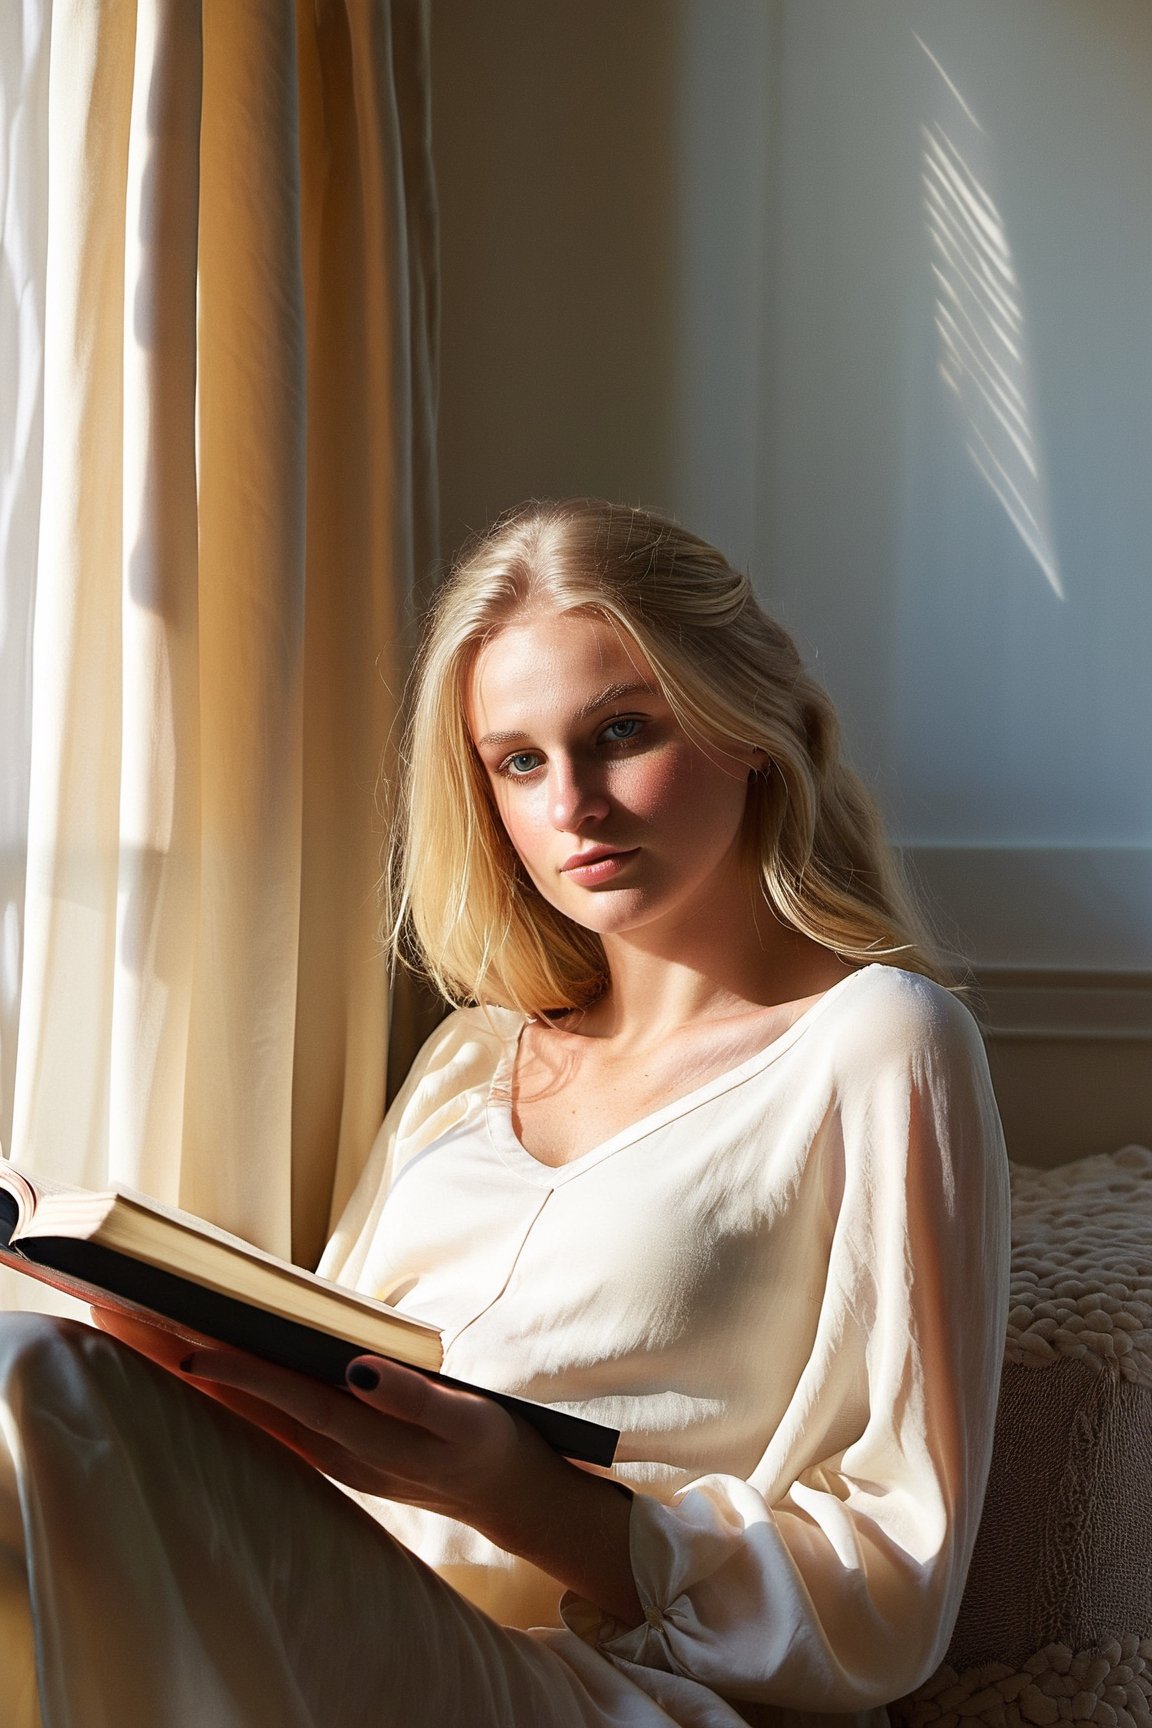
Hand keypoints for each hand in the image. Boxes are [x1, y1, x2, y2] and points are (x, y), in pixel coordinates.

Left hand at [176, 1346, 536, 1530]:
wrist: (507, 1496)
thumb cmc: (491, 1444)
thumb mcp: (466, 1418)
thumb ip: (413, 1395)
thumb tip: (357, 1369)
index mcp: (362, 1438)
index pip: (286, 1397)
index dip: (238, 1371)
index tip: (190, 1348)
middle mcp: (335, 1453)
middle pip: (255, 1409)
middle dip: (199, 1371)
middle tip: (144, 1332)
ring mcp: (333, 1457)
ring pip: (258, 1417)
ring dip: (210, 1383)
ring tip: (160, 1343)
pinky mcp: (339, 1454)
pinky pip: (275, 1423)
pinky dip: (241, 1396)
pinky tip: (219, 1376)